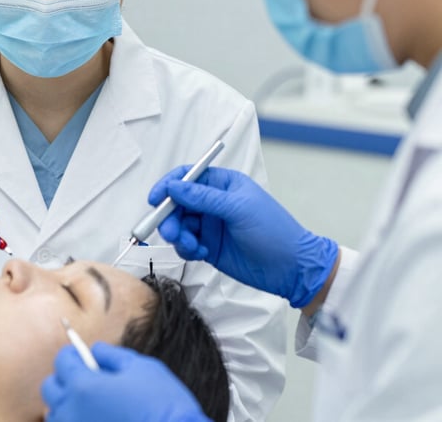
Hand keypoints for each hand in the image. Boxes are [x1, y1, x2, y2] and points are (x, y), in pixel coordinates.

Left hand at [42, 343, 210, 421]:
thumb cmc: (162, 404)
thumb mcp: (141, 367)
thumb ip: (112, 355)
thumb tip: (95, 350)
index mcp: (83, 385)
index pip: (62, 361)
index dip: (73, 354)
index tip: (82, 355)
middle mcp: (71, 411)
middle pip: (51, 388)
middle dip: (65, 378)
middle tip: (86, 377)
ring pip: (55, 414)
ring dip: (66, 405)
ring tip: (90, 404)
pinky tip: (94, 419)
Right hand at [149, 166, 338, 307]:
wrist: (291, 268)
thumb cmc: (273, 231)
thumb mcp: (238, 209)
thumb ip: (203, 198)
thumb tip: (174, 187)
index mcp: (223, 184)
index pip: (187, 177)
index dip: (168, 185)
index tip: (155, 199)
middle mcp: (213, 203)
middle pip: (177, 203)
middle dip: (170, 216)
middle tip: (171, 231)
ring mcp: (210, 225)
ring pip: (179, 225)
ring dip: (178, 235)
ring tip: (191, 246)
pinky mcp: (208, 246)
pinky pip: (185, 244)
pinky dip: (187, 249)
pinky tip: (202, 253)